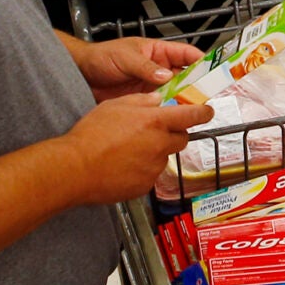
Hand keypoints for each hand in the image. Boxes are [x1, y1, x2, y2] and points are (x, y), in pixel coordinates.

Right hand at [56, 94, 213, 205]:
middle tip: (154, 131)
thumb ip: (141, 101)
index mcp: (156, 122)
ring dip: (155, 152)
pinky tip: (124, 165)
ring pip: (164, 157)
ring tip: (129, 150)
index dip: (203, 112)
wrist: (76, 168)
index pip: (192, 116)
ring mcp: (154, 168)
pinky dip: (143, 169)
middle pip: (181, 138)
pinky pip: (151, 174)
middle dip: (173, 133)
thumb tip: (157, 99)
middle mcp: (160, 145)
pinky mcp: (145, 185)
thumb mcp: (115, 105)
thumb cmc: (91, 135)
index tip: (207, 111)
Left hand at [73, 36, 200, 99]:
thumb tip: (167, 75)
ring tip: (192, 110)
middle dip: (196, 85)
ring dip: (183, 100)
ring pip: (175, 93)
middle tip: (206, 96)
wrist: (81, 75)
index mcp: (157, 52)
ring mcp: (152, 85)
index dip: (200, 60)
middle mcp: (158, 69)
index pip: (185, 53)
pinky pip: (161, 105)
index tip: (212, 70)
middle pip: (184, 76)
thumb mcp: (125, 58)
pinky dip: (168, 111)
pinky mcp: (144, 101)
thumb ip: (145, 67)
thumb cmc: (102, 57)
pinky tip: (173, 118)